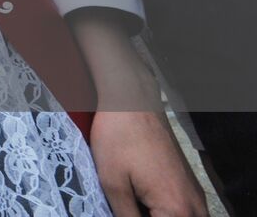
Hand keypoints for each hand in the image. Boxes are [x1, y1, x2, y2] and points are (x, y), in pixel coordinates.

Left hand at [89, 110, 207, 216]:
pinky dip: (162, 211)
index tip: (123, 212)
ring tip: (130, 203)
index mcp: (177, 210)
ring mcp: (194, 195)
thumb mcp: (112, 184)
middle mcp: (194, 206)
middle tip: (126, 208)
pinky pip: (181, 211)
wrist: (132, 101)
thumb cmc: (120, 137)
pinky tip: (139, 202)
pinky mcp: (188, 185)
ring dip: (154, 214)